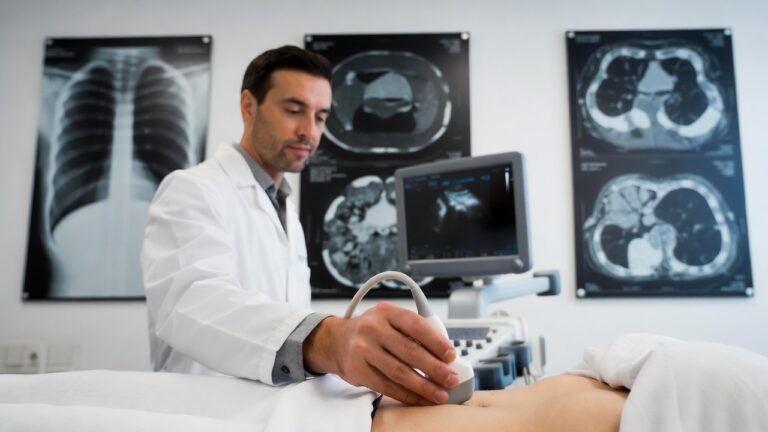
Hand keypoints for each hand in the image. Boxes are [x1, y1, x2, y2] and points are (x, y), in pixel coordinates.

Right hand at [304, 302, 459, 405]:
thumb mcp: (389, 320)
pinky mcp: (357, 370)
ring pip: (400, 372)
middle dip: (435, 368)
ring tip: (440, 393)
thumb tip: (443, 354)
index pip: (416, 325)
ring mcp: (362, 349)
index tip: (451, 355)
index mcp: (386, 312)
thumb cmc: (371, 331)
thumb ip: (413, 331)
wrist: (336, 341)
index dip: (436, 342)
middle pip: (410, 352)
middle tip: (451, 379)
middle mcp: (373, 328)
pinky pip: (387, 386)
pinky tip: (420, 398)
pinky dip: (407, 395)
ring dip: (424, 386)